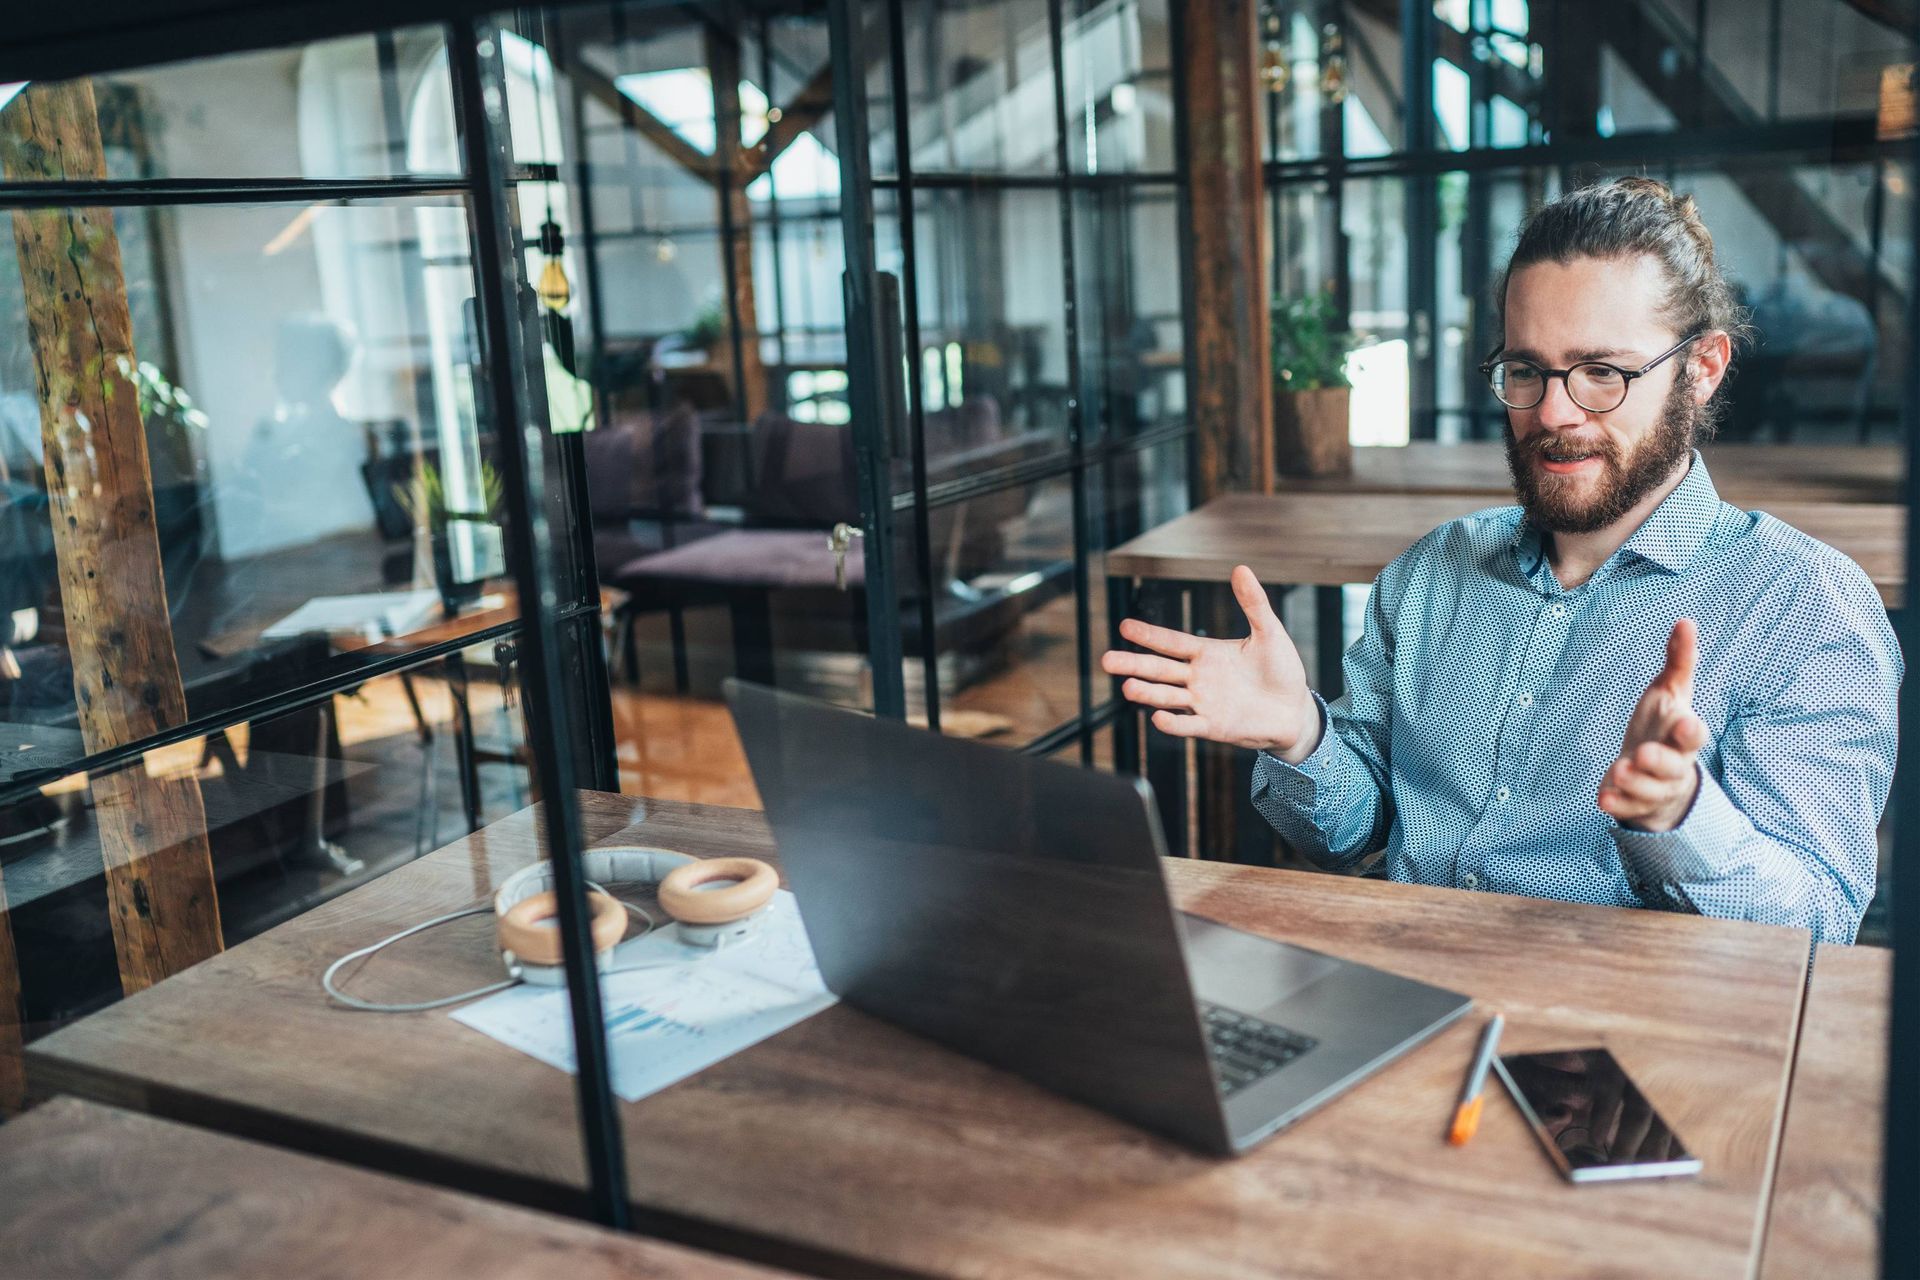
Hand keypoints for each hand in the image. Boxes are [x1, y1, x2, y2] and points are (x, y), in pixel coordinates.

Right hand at [1100, 565, 1320, 760]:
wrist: (1295, 711)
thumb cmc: (1281, 670)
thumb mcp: (1269, 632)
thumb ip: (1253, 603)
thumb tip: (1241, 569)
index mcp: (1207, 653)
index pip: (1172, 642)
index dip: (1149, 635)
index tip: (1125, 626)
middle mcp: (1199, 678)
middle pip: (1159, 669)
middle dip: (1133, 664)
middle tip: (1106, 659)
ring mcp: (1203, 703)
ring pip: (1168, 697)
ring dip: (1147, 693)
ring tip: (1127, 686)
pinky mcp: (1213, 727)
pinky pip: (1189, 726)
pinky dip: (1173, 723)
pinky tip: (1158, 718)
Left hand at [1598, 619, 1706, 832]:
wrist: (1658, 772)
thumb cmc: (1665, 724)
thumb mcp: (1671, 691)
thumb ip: (1679, 660)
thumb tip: (1685, 622)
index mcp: (1683, 735)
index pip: (1693, 735)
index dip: (1690, 731)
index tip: (1686, 722)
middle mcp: (1674, 764)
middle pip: (1672, 766)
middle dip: (1659, 761)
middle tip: (1642, 754)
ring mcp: (1655, 786)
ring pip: (1649, 788)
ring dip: (1634, 782)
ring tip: (1617, 770)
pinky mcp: (1634, 802)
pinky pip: (1627, 806)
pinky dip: (1617, 803)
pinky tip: (1603, 798)